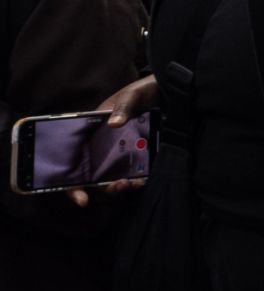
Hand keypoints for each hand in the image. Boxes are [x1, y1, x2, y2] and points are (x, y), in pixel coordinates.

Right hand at [68, 75, 156, 207]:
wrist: (163, 92)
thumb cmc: (140, 92)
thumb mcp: (131, 96)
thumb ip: (123, 107)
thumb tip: (114, 123)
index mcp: (90, 135)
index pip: (73, 163)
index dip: (73, 185)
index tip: (82, 198)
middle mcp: (101, 147)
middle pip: (92, 177)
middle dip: (102, 188)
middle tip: (119, 185)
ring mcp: (118, 153)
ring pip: (111, 178)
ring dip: (118, 186)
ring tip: (132, 183)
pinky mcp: (136, 156)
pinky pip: (131, 173)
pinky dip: (135, 180)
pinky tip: (142, 179)